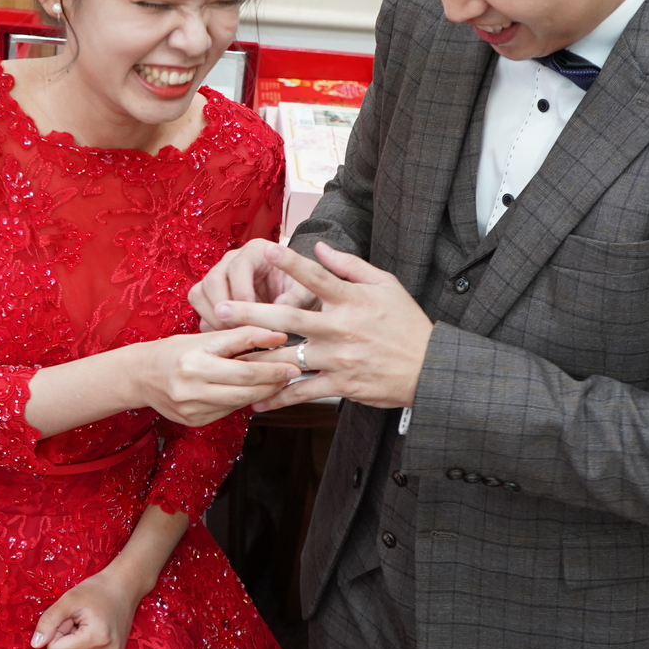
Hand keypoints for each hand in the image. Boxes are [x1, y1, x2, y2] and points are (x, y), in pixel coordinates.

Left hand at [32, 569, 138, 648]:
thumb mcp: (69, 599)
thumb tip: (36, 644)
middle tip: (77, 621)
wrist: (124, 587)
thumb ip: (49, 621)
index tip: (69, 618)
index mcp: (96, 639)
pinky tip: (92, 634)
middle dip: (65, 641)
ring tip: (86, 626)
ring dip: (73, 646)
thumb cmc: (98, 590)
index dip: (57, 633)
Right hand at [133, 326, 298, 426]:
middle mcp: (191, 385)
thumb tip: (278, 335)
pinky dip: (243, 401)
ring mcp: (192, 407)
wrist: (141, 376)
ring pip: (239, 402)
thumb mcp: (204, 337)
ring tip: (278, 381)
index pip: (242, 362)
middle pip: (244, 386)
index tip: (291, 358)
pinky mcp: (194, 421)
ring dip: (263, 392)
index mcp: (194, 359)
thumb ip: (241, 336)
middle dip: (272, 380)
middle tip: (292, 372)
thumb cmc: (175, 351)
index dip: (270, 361)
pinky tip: (253, 392)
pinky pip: (227, 411)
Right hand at [187, 238, 318, 330]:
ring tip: (233, 335)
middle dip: (224, 308)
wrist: (294, 297)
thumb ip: (295, 298)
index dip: (241, 292)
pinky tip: (227, 337)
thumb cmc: (300, 291)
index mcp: (256, 251)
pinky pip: (199, 307)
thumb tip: (279, 309)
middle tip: (238, 329)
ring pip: (200, 292)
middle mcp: (232, 259)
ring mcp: (218, 275)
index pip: (238, 267)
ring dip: (213, 317)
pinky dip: (209, 323)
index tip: (252, 314)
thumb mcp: (305, 293)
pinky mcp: (211, 293)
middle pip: (213, 279)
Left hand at [213, 242, 432, 411]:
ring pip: (289, 357)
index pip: (316, 277)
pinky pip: (304, 392)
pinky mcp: (341, 384)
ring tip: (226, 357)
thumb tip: (319, 247)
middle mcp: (340, 328)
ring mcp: (339, 358)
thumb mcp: (385, 285)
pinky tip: (257, 400)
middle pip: (288, 318)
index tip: (268, 249)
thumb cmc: (407, 322)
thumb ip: (349, 266)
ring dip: (256, 357)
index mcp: (351, 300)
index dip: (292, 262)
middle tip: (220, 310)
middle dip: (251, 313)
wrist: (428, 367)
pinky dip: (279, 397)